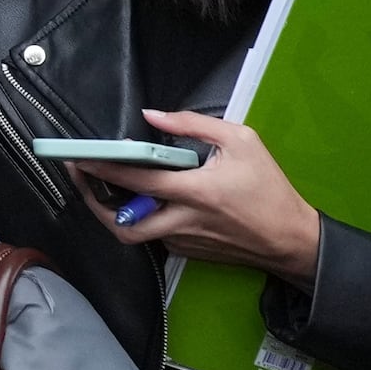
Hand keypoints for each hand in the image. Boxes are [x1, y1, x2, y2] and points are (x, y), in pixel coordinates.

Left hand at [87, 107, 323, 282]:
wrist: (291, 240)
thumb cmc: (269, 188)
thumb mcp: (241, 141)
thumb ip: (192, 124)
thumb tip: (152, 115)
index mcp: (195, 192)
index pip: (137, 180)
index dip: (102, 168)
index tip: (79, 156)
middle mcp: (183, 222)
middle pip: (122, 223)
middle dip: (92, 201)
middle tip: (80, 176)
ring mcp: (184, 242)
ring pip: (135, 233)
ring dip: (113, 212)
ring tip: (101, 185)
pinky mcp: (188, 254)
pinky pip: (154, 237)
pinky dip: (140, 219)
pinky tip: (138, 199)